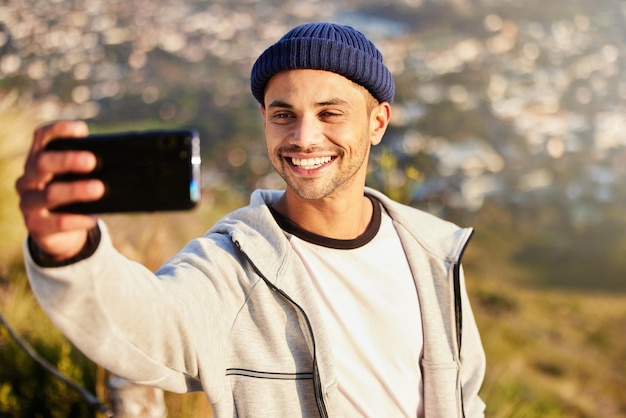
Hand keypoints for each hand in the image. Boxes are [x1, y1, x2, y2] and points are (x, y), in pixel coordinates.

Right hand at [15, 121, 104, 261]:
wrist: (62, 234)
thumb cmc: (74, 198)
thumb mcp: (79, 180)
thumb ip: (90, 169)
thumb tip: (123, 161)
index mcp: (39, 160)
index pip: (42, 137)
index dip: (59, 130)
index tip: (82, 130)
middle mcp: (29, 178)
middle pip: (42, 163)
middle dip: (67, 160)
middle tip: (92, 161)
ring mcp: (28, 202)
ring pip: (49, 194)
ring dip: (75, 190)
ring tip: (98, 189)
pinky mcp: (35, 226)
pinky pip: (56, 223)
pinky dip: (77, 220)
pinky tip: (92, 218)